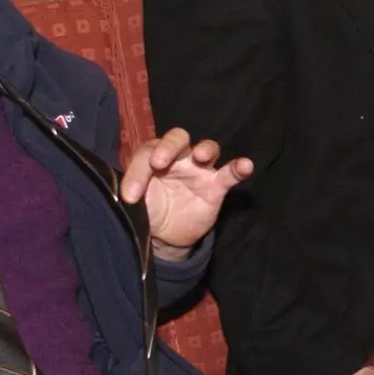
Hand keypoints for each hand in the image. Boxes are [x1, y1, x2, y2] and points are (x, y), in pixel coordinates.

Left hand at [120, 129, 251, 260]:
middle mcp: (178, 158)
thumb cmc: (149, 209)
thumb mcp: (135, 202)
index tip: (130, 197)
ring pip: (207, 148)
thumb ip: (132, 192)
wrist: (165, 235)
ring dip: (205, 149)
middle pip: (177, 139)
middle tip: (158, 163)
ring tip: (201, 156)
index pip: (146, 153)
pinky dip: (239, 168)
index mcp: (154, 157)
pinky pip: (230, 174)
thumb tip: (127, 196)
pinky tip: (245, 165)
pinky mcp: (216, 187)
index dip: (137, 172)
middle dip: (169, 146)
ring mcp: (200, 171)